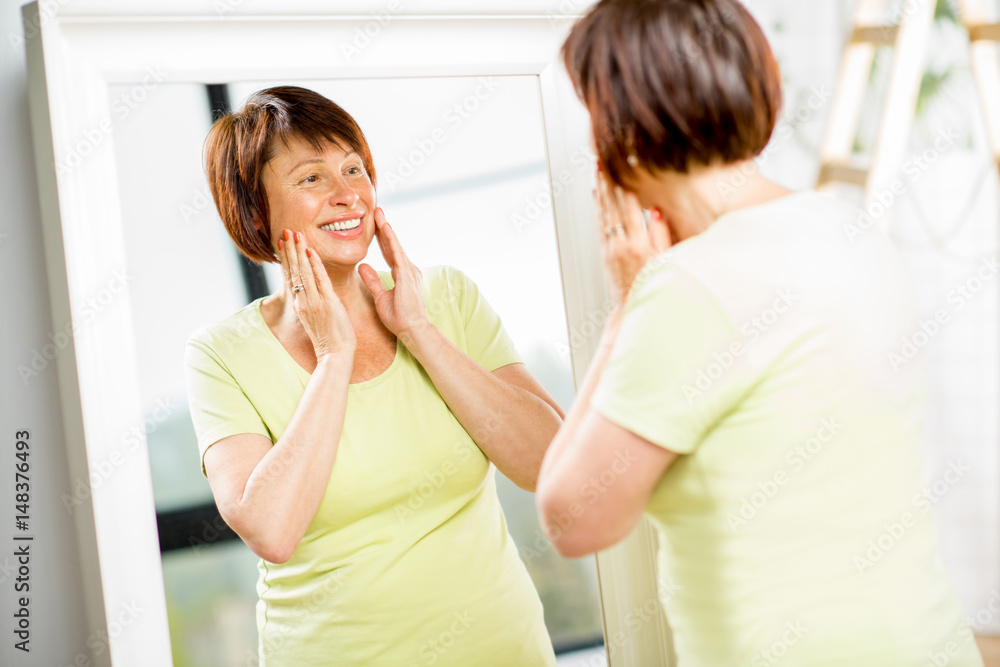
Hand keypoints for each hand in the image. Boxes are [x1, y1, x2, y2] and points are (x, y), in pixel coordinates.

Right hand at [279, 229, 356, 359]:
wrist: (335, 355)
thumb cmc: (330, 339)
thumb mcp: (316, 318)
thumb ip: (312, 302)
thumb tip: (312, 291)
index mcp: (300, 304)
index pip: (290, 276)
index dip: (286, 259)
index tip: (282, 243)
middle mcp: (303, 301)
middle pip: (294, 271)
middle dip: (289, 250)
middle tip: (285, 231)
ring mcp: (313, 301)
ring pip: (303, 272)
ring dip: (299, 252)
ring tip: (294, 235)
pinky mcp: (326, 303)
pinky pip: (319, 279)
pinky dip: (314, 264)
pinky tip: (310, 251)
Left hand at [357, 208, 428, 337]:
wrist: (412, 330)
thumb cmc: (399, 317)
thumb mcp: (380, 296)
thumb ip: (373, 280)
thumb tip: (363, 266)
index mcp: (401, 273)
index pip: (388, 252)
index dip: (381, 238)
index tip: (373, 224)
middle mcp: (407, 269)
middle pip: (392, 244)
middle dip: (383, 228)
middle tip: (376, 210)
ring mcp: (409, 270)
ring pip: (395, 245)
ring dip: (386, 229)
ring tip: (378, 213)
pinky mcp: (407, 274)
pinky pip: (397, 253)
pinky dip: (391, 240)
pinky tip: (385, 229)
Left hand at [595, 171, 672, 307]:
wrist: (632, 308)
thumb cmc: (654, 286)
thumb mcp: (666, 261)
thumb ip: (661, 234)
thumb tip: (656, 210)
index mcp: (638, 245)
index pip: (629, 208)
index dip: (625, 187)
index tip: (623, 170)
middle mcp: (620, 245)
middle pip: (613, 207)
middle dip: (608, 183)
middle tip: (603, 162)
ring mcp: (610, 249)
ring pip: (604, 213)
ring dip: (601, 191)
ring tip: (598, 172)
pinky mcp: (605, 253)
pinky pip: (600, 224)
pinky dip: (598, 207)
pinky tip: (597, 196)